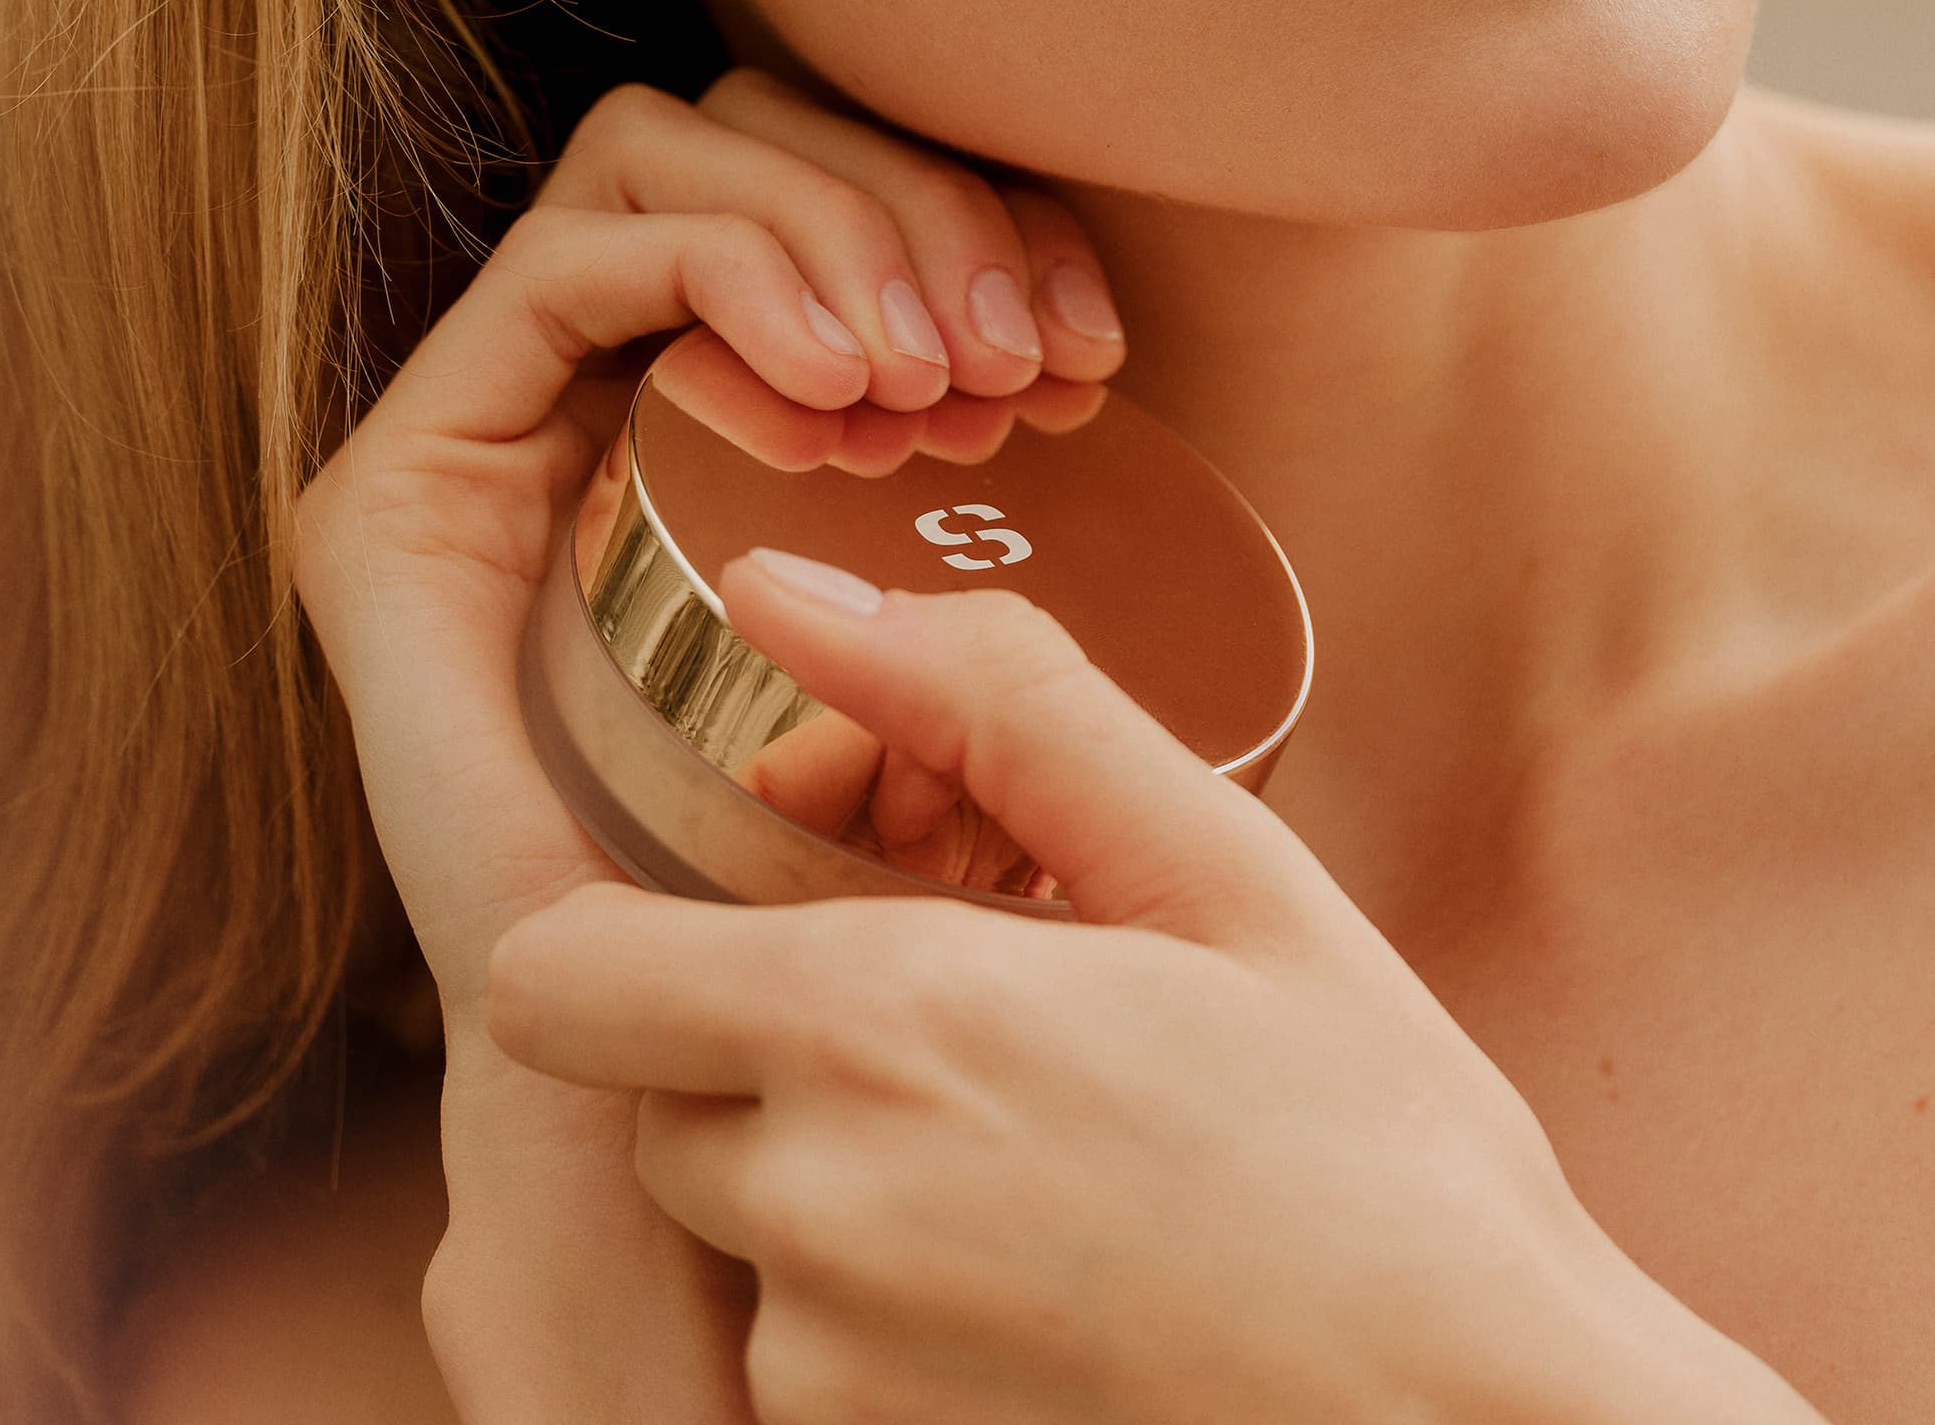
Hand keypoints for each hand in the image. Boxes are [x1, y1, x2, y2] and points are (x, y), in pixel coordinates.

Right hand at [291, 72, 1128, 1420]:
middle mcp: (573, 392)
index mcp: (700, 399)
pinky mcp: (396, 489)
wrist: (688, 1082)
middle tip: (1010, 362)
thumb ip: (979, 492)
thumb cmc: (848, 874)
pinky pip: (563, 267)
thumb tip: (1086, 339)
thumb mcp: (960, 628)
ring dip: (828, 231)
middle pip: (738, 134)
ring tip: (930, 382)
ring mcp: (474, 434)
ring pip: (657, 157)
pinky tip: (834, 383)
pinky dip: (721, 276)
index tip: (1084, 340)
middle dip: (902, 205)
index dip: (962, 206)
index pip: (816, 179)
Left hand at [487, 562, 1828, 1424]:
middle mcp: (811, 1214)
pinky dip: (886, 1307)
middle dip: (766, 1039)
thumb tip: (783, 589)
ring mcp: (828, 1380)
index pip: (555, 972)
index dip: (644, 923)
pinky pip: (803, 1359)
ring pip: (734, 1229)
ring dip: (834, 1178)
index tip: (797, 906)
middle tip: (965, 1016)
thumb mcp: (1219, 866)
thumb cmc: (1378, 1145)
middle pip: (651, 1091)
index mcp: (879, 1024)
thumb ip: (990, 696)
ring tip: (1042, 1153)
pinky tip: (1051, 1269)